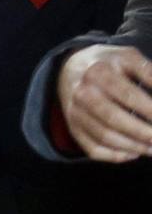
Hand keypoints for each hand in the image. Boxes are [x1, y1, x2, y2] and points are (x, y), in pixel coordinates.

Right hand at [56, 44, 151, 161]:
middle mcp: (83, 93)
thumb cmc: (109, 64)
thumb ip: (149, 74)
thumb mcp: (129, 58)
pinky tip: (133, 152)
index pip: (129, 95)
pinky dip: (116, 155)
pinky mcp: (73, 128)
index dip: (150, 110)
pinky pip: (93, 149)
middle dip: (144, 133)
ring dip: (134, 147)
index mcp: (99, 72)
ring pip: (105, 137)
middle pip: (114, 119)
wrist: (69, 68)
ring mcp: (75, 112)